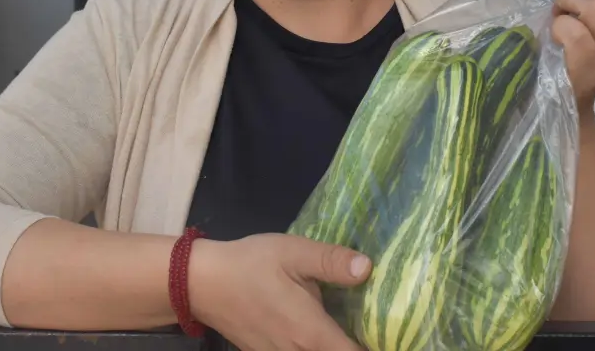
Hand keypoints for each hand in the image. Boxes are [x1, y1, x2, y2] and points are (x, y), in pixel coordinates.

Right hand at [188, 233, 370, 350]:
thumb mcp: (294, 252)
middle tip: (375, 332)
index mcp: (310, 332)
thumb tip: (368, 268)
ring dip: (332, 349)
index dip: (378, 348)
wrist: (202, 282)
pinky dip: (312, 350)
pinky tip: (319, 335)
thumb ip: (331, 262)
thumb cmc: (251, 264)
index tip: (392, 337)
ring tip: (349, 333)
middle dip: (353, 348)